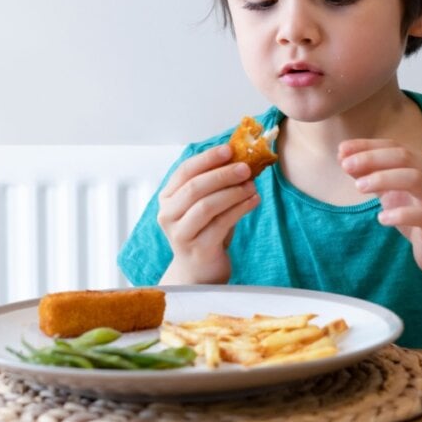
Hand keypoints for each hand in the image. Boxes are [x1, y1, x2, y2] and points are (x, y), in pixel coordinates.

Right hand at [157, 144, 259, 283]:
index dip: (207, 158)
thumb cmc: (204, 232)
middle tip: (245, 167)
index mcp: (167, 198)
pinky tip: (253, 201)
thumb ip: (215, 184)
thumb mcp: (205, 204)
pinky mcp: (198, 249)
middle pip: (194, 187)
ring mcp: (180, 234)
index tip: (229, 149)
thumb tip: (241, 158)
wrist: (199, 272)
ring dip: (233, 192)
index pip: (184, 171)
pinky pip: (221, 224)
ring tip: (252, 185)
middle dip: (222, 174)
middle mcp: (168, 215)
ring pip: (206, 206)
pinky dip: (240, 209)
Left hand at [338, 139, 421, 278]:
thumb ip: (371, 174)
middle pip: (404, 157)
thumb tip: (343, 157)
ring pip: (415, 179)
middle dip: (372, 158)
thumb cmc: (417, 215)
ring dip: (383, 179)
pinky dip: (400, 214)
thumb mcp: (391, 192)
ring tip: (359, 187)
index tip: (341, 150)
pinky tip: (381, 218)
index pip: (394, 146)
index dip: (367, 146)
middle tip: (345, 165)